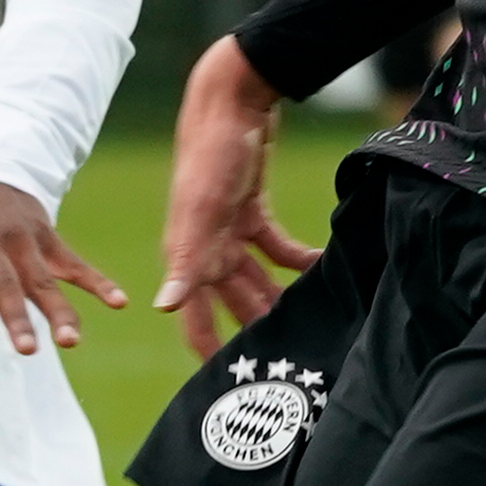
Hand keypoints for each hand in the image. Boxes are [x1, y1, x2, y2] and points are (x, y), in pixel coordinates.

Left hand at [0, 175, 128, 355]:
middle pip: (5, 285)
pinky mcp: (48, 241)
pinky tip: (119, 303)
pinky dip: (97, 282)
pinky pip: (75, 264)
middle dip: (17, 317)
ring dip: (59, 310)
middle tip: (27, 351)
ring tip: (71, 342)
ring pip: (43, 280)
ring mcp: (24, 242)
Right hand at [150, 35, 321, 354]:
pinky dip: (296, 261)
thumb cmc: (210, 153)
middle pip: (230, 303)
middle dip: (254, 330)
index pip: (193, 315)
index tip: (229, 386)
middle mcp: (203, 247)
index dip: (207, 350)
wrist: (230, 99)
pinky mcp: (251, 210)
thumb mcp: (200, 209)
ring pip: (254, 279)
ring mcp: (227, 229)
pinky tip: (320, 270)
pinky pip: (275, 248)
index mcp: (186, 253)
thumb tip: (164, 308)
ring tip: (310, 325)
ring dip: (277, 299)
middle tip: (287, 360)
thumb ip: (185, 259)